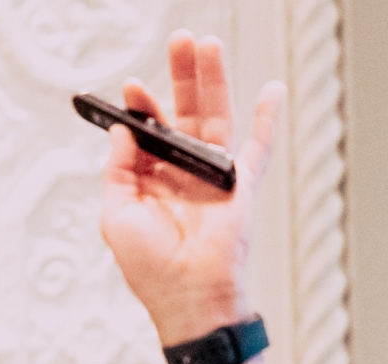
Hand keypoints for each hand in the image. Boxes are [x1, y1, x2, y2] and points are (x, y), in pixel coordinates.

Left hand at [99, 33, 282, 363]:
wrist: (189, 297)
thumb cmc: (151, 269)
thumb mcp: (116, 215)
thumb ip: (118, 170)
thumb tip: (123, 130)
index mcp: (152, 183)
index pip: (148, 133)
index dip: (141, 108)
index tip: (133, 87)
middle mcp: (183, 175)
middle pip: (183, 113)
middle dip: (181, 76)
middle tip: (180, 41)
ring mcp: (213, 177)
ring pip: (215, 117)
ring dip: (213, 81)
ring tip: (207, 45)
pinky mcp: (240, 185)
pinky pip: (256, 147)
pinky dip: (266, 119)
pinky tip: (271, 91)